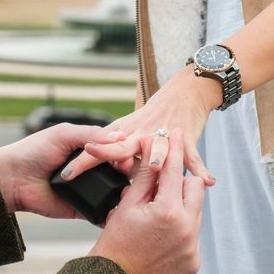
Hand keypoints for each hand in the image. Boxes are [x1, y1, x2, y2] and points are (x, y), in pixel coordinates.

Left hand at [0, 123, 126, 218]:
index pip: (115, 148)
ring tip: (130, 189)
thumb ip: (91, 133)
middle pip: (118, 170)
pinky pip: (100, 212)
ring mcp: (88, 190)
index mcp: (88, 148)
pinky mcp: (81, 209)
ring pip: (113, 192)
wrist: (13, 178)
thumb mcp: (64, 134)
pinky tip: (121, 208)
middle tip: (127, 169)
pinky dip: (110, 212)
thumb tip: (120, 136)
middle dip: (127, 170)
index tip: (132, 150)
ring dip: (123, 191)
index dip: (124, 149)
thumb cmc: (35, 150)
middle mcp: (91, 169)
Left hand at [62, 69, 218, 186]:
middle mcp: (141, 134)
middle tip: (102, 166)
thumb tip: (107, 175)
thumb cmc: (156, 115)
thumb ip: (118, 150)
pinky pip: (192, 156)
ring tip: (156, 166)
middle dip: (110, 156)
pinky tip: (207, 181)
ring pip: (158, 148)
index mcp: (125, 133)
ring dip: (157, 156)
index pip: (98, 148)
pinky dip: (200, 168)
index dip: (83, 160)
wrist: (186, 92)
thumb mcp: (132, 129)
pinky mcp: (186, 137)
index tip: (66, 174)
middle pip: (122, 148)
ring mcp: (163, 135)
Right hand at [90, 126, 204, 273]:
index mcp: (169, 211)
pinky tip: (163, 232)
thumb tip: (152, 145)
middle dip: (179, 182)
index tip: (175, 133)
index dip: (174, 149)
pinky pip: (194, 233)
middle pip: (194, 187)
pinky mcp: (194, 261)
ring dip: (181, 205)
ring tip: (159, 211)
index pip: (175, 170)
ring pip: (196, 210)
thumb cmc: (117, 240)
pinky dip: (181, 229)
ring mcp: (192, 247)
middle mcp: (187, 229)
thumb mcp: (129, 202)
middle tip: (162, 184)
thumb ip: (146, 174)